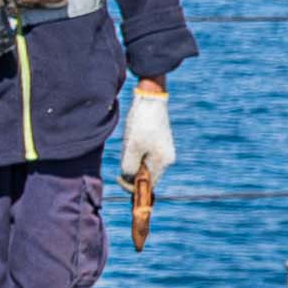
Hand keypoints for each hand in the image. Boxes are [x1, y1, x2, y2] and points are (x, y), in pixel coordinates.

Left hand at [118, 82, 170, 252]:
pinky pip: (144, 155)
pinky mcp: (158, 142)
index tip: (120, 187)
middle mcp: (166, 159)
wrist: (150, 97)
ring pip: (143, 166)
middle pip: (145, 177)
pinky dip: (134, 155)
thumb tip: (128, 182)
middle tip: (122, 165)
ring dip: (131, 163)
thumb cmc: (141, 123)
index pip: (147, 186)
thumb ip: (129, 169)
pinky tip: (131, 141)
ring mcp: (164, 150)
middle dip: (131, 176)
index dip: (133, 190)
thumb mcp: (131, 148)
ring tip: (128, 146)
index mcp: (162, 162)